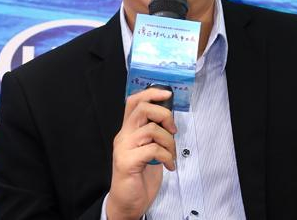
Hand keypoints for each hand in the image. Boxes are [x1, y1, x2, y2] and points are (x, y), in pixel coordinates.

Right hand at [106, 88, 176, 219]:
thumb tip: (170, 118)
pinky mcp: (127, 162)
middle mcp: (123, 136)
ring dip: (169, 142)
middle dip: (165, 115)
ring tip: (171, 155)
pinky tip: (169, 166)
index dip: (151, 93)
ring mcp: (123, 148)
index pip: (134, 102)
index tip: (167, 94)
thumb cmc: (140, 177)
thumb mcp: (149, 150)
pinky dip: (167, 156)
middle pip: (142, 108)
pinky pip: (153, 149)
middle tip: (173, 130)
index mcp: (128, 130)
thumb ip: (154, 134)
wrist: (127, 203)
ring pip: (152, 129)